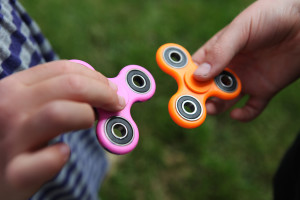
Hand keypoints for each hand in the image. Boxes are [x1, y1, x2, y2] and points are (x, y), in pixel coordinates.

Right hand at [0, 60, 124, 199]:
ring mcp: (10, 140)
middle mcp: (8, 109)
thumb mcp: (23, 107)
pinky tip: (62, 153)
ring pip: (60, 113)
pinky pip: (51, 158)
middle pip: (69, 85)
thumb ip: (54, 94)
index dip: (94, 76)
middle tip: (116, 102)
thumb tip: (102, 87)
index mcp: (13, 88)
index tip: (110, 87)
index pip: (62, 69)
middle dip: (103, 92)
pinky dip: (64, 154)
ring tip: (90, 122)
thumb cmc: (11, 136)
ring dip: (86, 115)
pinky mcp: (15, 174)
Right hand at [192, 0, 299, 121]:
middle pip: (207, 88)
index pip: (195, 67)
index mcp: (218, 51)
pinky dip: (244, 115)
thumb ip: (220, 51)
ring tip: (214, 107)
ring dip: (217, 106)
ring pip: (225, 100)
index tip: (180, 87)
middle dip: (200, 97)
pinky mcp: (264, 90)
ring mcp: (246, 79)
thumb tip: (197, 76)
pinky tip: (238, 114)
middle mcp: (229, 67)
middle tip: (195, 104)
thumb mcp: (242, 29)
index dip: (186, 78)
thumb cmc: (271, 15)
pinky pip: (252, 108)